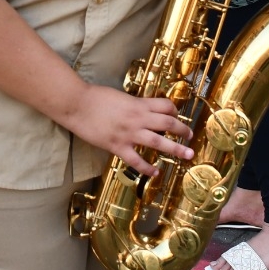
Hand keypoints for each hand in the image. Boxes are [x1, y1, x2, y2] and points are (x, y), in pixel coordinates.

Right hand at [60, 84, 193, 177]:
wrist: (77, 104)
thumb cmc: (95, 97)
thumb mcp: (120, 96)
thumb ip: (133, 104)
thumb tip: (142, 110)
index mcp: (138, 104)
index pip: (165, 105)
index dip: (174, 110)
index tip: (177, 115)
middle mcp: (138, 118)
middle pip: (168, 123)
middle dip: (183, 130)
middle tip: (191, 136)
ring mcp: (129, 133)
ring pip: (158, 141)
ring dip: (175, 148)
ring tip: (187, 154)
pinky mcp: (117, 146)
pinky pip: (136, 160)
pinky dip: (147, 168)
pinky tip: (155, 172)